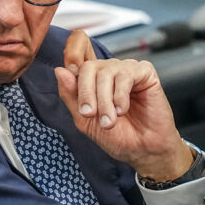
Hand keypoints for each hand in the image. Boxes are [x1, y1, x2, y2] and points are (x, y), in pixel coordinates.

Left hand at [56, 32, 192, 180]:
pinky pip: (126, 74)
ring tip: (109, 121)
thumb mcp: (85, 120)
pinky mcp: (145, 72)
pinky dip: (120, 95)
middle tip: (90, 114)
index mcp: (92, 79)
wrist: (143, 151)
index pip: (77, 55)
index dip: (71, 53)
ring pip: (106, 72)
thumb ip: (71, 96)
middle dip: (86, 93)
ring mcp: (127, 69)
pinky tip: (122, 109)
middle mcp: (108, 70)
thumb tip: (59, 70)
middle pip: (88, 67)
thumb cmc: (117, 136)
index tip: (70, 71)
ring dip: (104, 100)